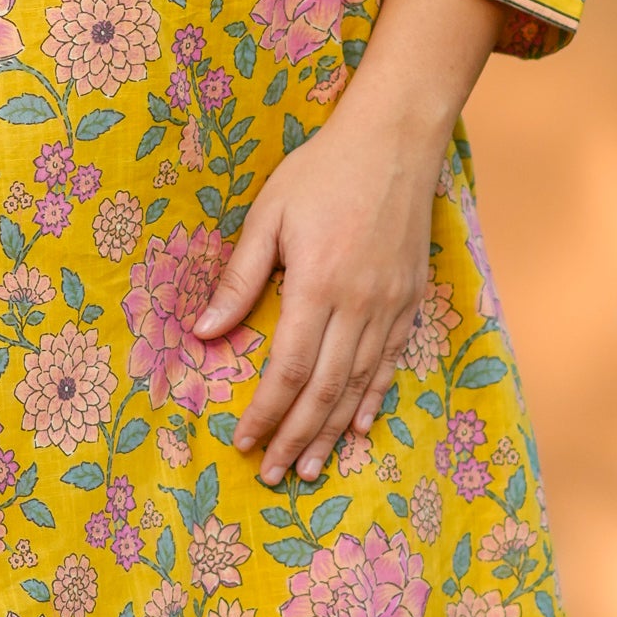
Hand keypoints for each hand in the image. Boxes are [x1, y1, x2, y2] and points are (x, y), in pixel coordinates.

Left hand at [195, 0, 503, 484]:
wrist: (396, 141)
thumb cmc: (322, 171)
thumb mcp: (268, 216)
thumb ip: (240, 279)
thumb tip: (204, 333)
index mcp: (318, 285)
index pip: (288, 370)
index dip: (265, 413)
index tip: (244, 441)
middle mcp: (359, 304)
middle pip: (324, 391)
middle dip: (296, 437)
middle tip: (274, 475)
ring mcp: (391, 305)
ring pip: (360, 385)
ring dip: (332, 432)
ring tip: (311, 468)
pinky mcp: (411, 300)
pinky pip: (390, 363)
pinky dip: (372, 400)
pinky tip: (357, 428)